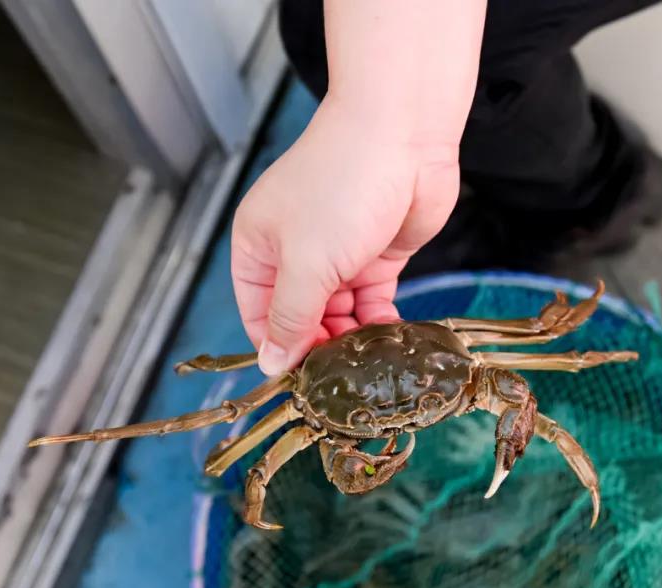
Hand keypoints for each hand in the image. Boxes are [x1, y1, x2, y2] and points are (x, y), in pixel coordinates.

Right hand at [231, 99, 459, 374]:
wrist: (404, 135)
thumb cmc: (342, 185)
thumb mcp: (305, 262)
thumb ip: (289, 317)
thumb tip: (270, 364)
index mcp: (258, 246)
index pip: (258, 314)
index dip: (278, 347)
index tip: (304, 379)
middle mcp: (294, 252)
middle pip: (300, 318)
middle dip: (319, 346)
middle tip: (342, 373)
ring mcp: (338, 254)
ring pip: (338, 315)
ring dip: (352, 339)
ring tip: (368, 360)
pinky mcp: (377, 256)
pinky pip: (372, 303)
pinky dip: (378, 322)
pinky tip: (390, 339)